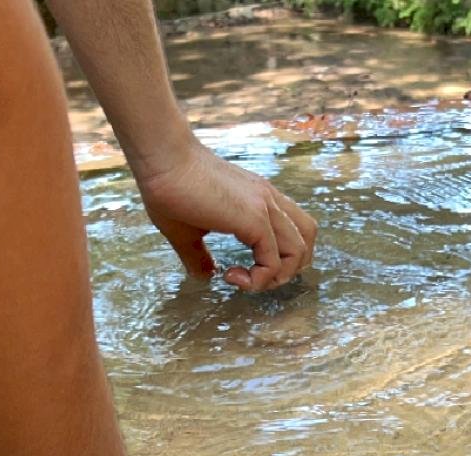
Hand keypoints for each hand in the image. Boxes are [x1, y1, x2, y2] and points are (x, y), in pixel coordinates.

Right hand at [135, 141, 317, 291]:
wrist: (163, 159)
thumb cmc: (168, 188)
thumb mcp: (187, 230)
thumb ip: (199, 255)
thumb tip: (205, 276)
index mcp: (259, 199)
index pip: (294, 231)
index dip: (277, 259)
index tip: (237, 269)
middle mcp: (269, 200)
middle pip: (307, 239)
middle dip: (287, 269)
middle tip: (253, 277)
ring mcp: (265, 206)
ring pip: (300, 250)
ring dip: (277, 276)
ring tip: (245, 280)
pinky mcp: (254, 217)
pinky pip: (274, 260)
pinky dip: (258, 278)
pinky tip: (231, 276)